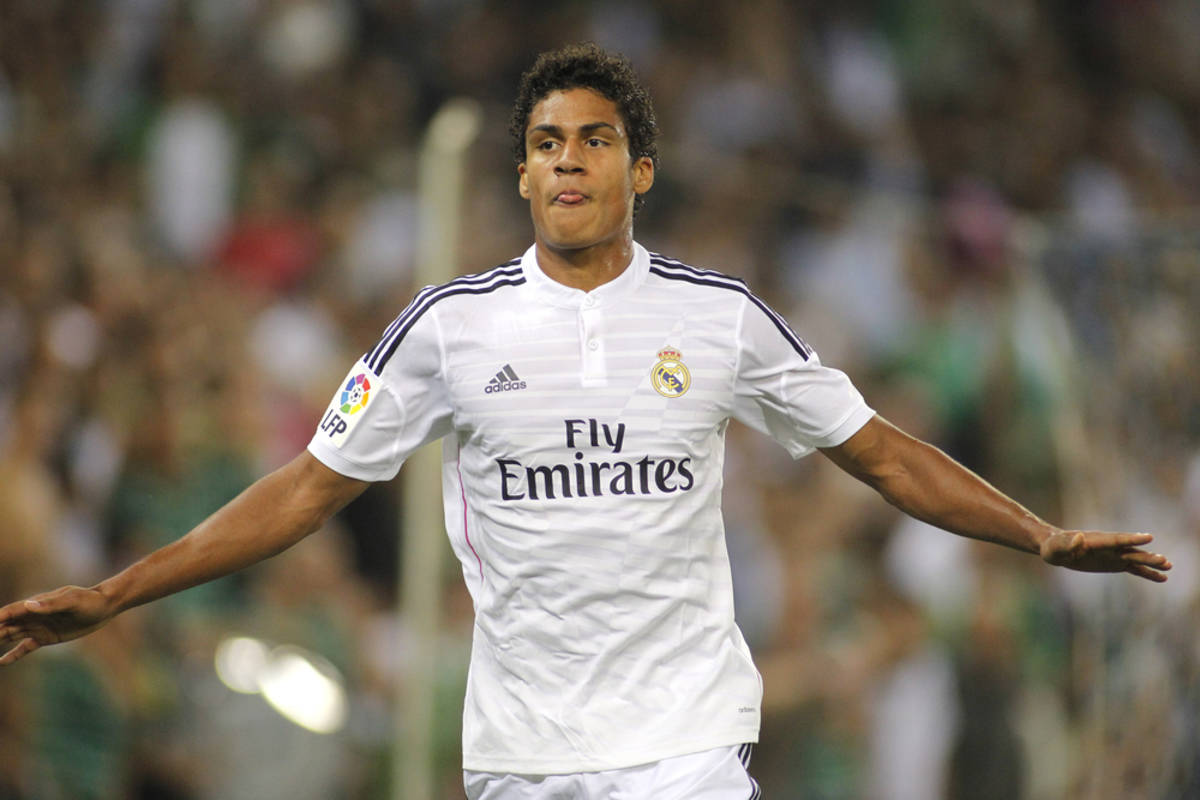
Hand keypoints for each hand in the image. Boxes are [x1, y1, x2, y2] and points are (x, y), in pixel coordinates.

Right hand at [0, 585, 115, 664]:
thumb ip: (50, 604)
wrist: (104, 606)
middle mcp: (32, 616)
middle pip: (4, 626)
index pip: (8, 613)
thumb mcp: (72, 601)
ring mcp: (37, 627)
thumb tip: (28, 605)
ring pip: (10, 636)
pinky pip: (24, 648)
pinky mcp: (45, 637)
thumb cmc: (89, 600)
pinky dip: (12, 655)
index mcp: (35, 605)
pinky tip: (0, 662)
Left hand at [1040, 531, 1171, 582]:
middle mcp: (1109, 547)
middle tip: (1164, 560)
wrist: (1056, 549)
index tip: (1148, 537)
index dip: (1131, 539)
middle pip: (1130, 550)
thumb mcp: (1057, 548)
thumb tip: (1077, 537)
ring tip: (1169, 566)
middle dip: (1146, 555)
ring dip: (1151, 562)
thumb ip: (1068, 544)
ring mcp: (1113, 555)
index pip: (1116, 540)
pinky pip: (1134, 569)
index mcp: (1096, 541)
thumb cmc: (1053, 547)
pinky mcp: (1114, 563)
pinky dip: (1147, 573)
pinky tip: (1162, 578)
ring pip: (1135, 558)